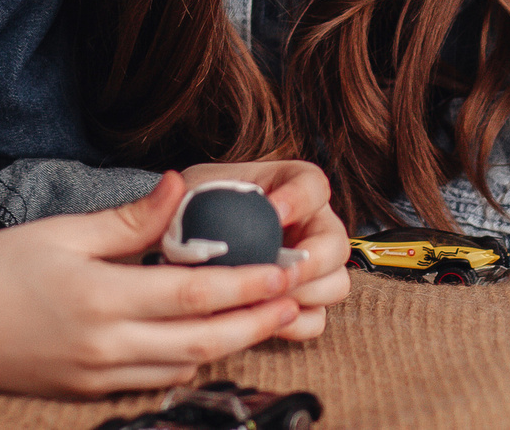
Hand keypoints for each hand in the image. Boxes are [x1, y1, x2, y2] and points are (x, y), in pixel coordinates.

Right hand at [0, 172, 310, 397]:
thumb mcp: (62, 231)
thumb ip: (130, 218)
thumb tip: (182, 187)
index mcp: (100, 298)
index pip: (194, 296)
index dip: (246, 285)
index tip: (283, 268)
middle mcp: (104, 346)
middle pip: (201, 341)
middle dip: (254, 322)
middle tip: (293, 298)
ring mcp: (95, 377)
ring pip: (182, 367)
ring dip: (226, 344)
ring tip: (263, 315)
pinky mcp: (85, 393)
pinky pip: (153, 382)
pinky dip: (186, 361)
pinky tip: (203, 336)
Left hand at [176, 160, 351, 340]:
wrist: (190, 246)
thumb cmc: (198, 210)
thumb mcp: (192, 194)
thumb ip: (184, 194)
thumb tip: (172, 186)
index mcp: (291, 187)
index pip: (313, 185)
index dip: (300, 200)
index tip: (274, 212)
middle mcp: (312, 226)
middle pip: (336, 242)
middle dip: (312, 261)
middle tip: (279, 272)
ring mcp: (312, 267)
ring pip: (335, 283)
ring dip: (307, 294)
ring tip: (269, 299)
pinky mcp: (303, 303)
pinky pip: (316, 319)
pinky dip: (295, 324)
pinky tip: (264, 320)